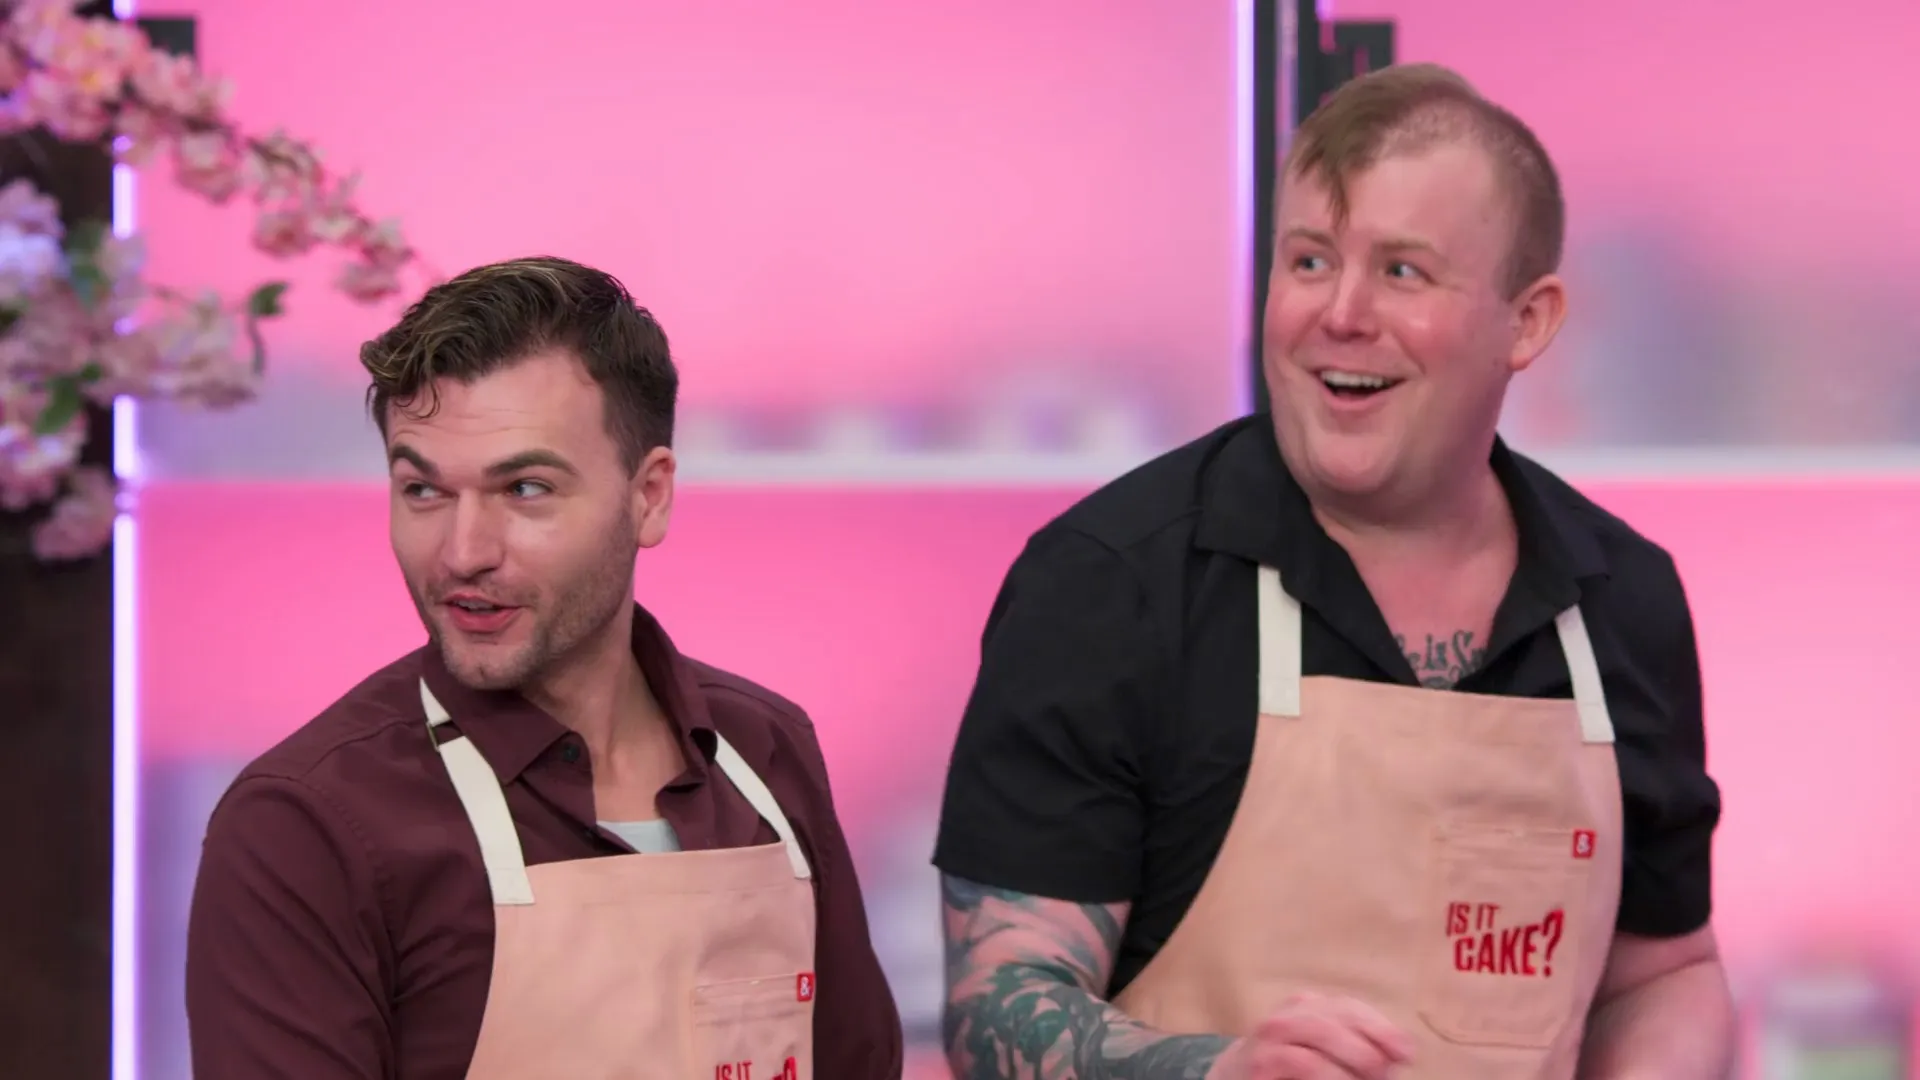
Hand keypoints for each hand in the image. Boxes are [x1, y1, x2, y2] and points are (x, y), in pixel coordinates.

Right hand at [1206, 993, 1412, 1079]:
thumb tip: (1397, 1059)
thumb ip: (1355, 1050)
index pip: (1350, 1008)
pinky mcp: (1261, 1061)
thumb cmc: (1287, 1069)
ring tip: (1372, 1077)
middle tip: (1387, 1070)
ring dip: (1352, 1057)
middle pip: (1338, 1016)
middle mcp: (1290, 1013)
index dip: (1381, 1028)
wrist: (1234, 1079)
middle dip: (1370, 1043)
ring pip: (1320, 1033)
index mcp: (1308, 1006)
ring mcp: (1272, 1034)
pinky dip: (1329, 1074)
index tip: (1408, 1052)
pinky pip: (1302, 1062)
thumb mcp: (1322, 1053)